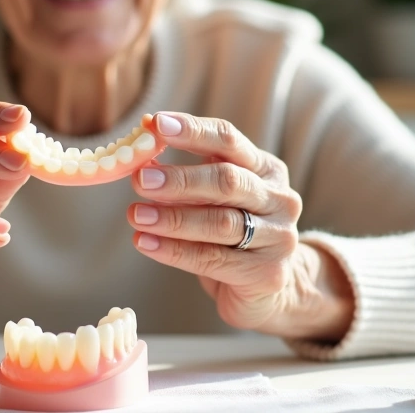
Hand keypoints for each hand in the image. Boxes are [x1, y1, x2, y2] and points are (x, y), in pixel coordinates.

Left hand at [126, 112, 353, 341]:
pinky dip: (174, 250)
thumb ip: (186, 174)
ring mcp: (278, 237)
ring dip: (172, 218)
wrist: (268, 289)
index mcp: (266, 169)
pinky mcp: (267, 273)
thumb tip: (141, 148)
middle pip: (227, 181)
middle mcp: (279, 198)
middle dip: (180, 179)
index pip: (229, 139)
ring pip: (220, 223)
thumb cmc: (231, 233)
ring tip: (135, 215)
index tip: (155, 124)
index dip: (192, 131)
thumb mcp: (214, 197)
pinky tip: (144, 243)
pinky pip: (213, 259)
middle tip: (140, 179)